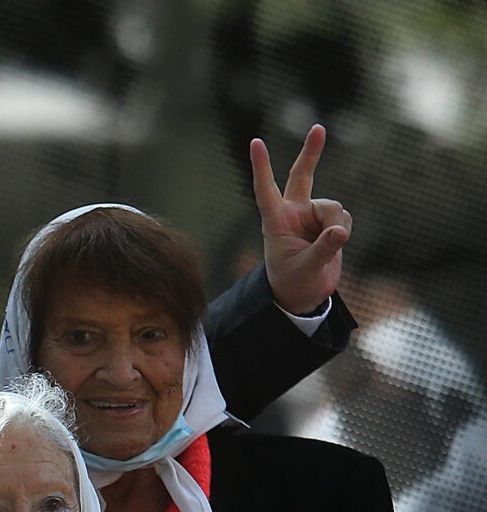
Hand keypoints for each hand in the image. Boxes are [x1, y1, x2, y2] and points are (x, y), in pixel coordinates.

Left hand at [251, 123, 352, 314]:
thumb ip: (323, 250)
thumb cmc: (293, 283)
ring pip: (334, 206)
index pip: (265, 191)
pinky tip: (335, 245)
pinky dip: (344, 231)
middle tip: (319, 128)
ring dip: (337, 225)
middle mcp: (293, 213)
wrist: (303, 295)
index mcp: (275, 222)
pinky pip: (344, 218)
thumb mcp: (305, 270)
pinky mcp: (329, 222)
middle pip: (302, 176)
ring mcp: (311, 216)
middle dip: (311, 152)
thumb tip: (341, 231)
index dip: (261, 167)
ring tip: (328, 247)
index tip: (255, 142)